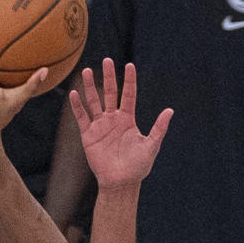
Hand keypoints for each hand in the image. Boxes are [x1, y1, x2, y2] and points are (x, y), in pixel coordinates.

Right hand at [70, 59, 172, 190]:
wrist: (120, 182)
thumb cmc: (138, 166)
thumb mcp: (151, 146)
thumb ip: (159, 128)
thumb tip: (170, 110)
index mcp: (128, 119)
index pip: (128, 95)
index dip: (129, 81)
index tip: (129, 65)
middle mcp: (113, 119)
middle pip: (110, 93)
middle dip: (108, 77)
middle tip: (107, 60)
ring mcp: (100, 126)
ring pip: (94, 102)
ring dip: (90, 87)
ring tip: (87, 71)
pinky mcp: (88, 135)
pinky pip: (82, 118)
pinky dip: (77, 106)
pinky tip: (74, 93)